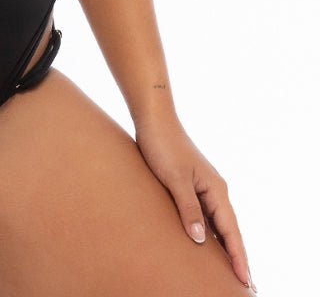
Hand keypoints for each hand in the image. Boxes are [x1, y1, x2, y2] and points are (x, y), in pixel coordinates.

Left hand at [133, 114, 253, 289]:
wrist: (154, 119)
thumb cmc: (163, 146)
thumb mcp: (175, 179)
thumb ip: (188, 208)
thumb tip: (200, 239)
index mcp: (216, 189)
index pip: (231, 230)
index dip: (238, 256)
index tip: (245, 279)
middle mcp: (214, 190)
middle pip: (229, 230)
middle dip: (237, 257)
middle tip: (246, 285)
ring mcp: (203, 188)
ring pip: (218, 224)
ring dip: (224, 247)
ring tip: (230, 271)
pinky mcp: (191, 185)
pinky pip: (205, 216)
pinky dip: (210, 233)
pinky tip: (206, 245)